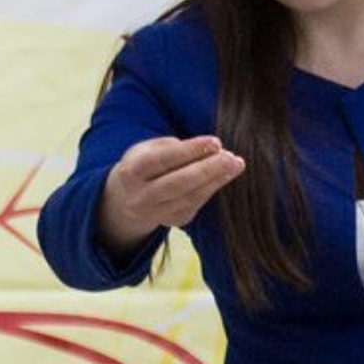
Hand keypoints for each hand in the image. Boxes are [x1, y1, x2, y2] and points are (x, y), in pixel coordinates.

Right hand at [96, 134, 243, 254]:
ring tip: (236, 164)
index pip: (162, 160)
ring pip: (190, 197)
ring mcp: (156, 213)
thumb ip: (176, 148)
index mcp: (132, 172)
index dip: (189, 151)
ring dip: (216, 180)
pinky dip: (212, 188)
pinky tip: (226, 175)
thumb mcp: (149, 149)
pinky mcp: (172, 221)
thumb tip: (212, 150)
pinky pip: (196, 204)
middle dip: (207, 171)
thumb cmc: (144, 164)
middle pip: (177, 184)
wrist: (127, 199)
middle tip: (231, 158)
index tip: (215, 142)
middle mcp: (141, 197)